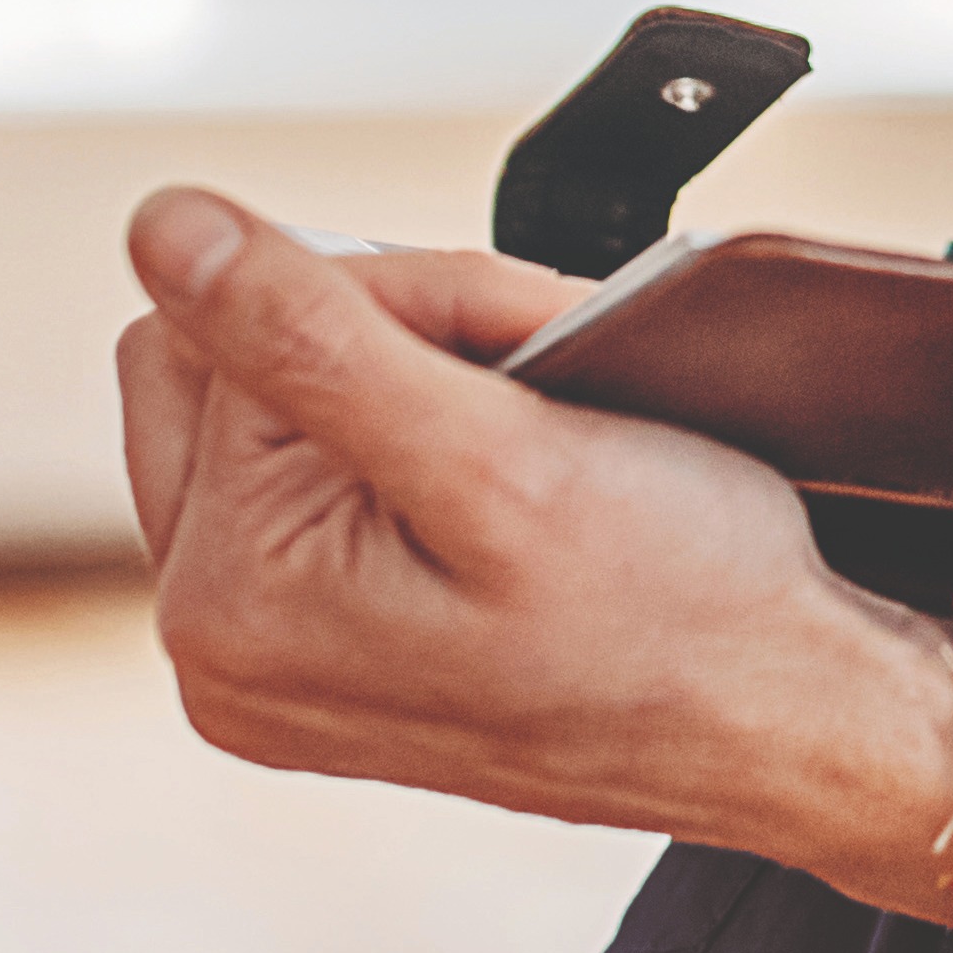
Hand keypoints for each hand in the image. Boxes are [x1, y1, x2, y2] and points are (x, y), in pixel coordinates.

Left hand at [114, 191, 952, 886]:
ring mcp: (266, 657)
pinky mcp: (324, 652)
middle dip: (385, 338)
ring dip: (404, 383)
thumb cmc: (683, 610)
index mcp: (229, 601)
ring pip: (275, 409)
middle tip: (528, 397)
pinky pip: (321, 481)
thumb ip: (311, 337)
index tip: (529, 350)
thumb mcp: (498, 453)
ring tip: (526, 446)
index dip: (398, 299)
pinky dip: (417, 449)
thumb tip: (162, 229)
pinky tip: (503, 494)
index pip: (234, 321)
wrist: (790, 724)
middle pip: (225, 362)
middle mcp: (217, 646)